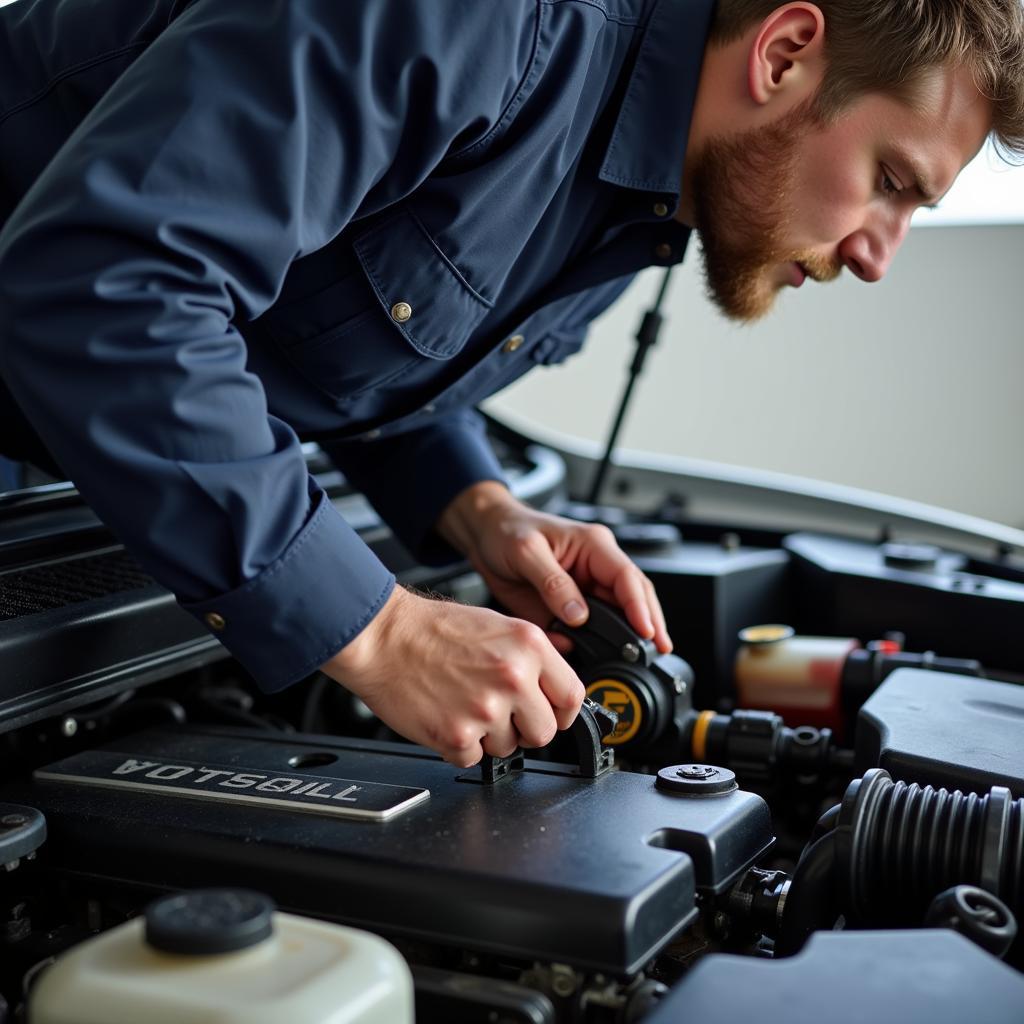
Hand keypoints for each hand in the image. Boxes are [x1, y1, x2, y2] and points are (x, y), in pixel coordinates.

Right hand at [320, 586, 584, 766]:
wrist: (382, 637)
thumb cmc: (431, 628)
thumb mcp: (497, 624)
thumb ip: (531, 656)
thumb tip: (554, 686)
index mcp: (528, 646)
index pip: (572, 696)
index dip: (562, 711)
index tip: (552, 715)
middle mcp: (513, 677)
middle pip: (545, 732)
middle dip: (525, 728)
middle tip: (502, 713)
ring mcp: (486, 709)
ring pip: (509, 748)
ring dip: (489, 736)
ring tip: (464, 705)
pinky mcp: (457, 735)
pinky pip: (473, 758)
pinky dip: (460, 745)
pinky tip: (447, 715)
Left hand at [436, 481, 671, 653]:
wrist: (486, 536)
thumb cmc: (507, 531)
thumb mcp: (526, 551)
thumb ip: (552, 583)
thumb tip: (577, 614)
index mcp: (593, 545)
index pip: (627, 577)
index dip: (640, 606)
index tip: (647, 631)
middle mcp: (596, 566)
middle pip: (634, 597)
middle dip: (649, 624)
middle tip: (655, 653)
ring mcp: (586, 588)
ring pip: (618, 614)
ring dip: (628, 636)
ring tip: (637, 660)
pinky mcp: (571, 606)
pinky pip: (591, 627)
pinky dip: (598, 643)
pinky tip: (603, 657)